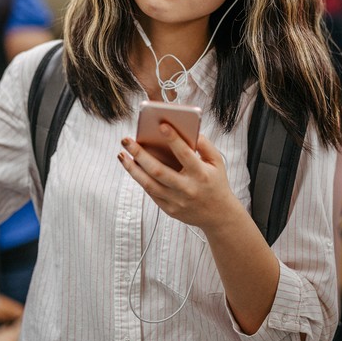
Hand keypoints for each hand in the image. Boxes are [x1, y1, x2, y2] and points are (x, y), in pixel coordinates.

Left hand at [118, 125, 238, 232]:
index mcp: (201, 174)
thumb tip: (187, 130)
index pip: (185, 154)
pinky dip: (140, 179)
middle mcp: (187, 189)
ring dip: (132, 169)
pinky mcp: (169, 210)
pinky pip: (151, 193)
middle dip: (140, 154)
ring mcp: (177, 201)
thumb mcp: (217, 162)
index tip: (161, 125)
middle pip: (159, 170)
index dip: (173, 139)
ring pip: (149, 184)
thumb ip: (205, 145)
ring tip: (122, 155)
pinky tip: (132, 167)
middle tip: (126, 140)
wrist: (219, 215)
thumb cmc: (216, 182)